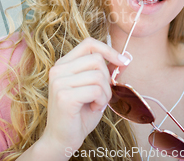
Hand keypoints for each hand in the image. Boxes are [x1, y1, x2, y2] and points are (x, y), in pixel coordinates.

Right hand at [41, 37, 131, 153]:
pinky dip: (101, 100)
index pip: (89, 44)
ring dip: (105, 92)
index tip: (123, 61)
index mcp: (63, 64)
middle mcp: (58, 69)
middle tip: (102, 95)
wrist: (62, 139)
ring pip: (98, 75)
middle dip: (107, 79)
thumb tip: (125, 59)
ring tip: (97, 103)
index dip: (108, 50)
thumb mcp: (95, 89)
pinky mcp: (64, 95)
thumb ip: (106, 73)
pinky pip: (96, 90)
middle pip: (97, 59)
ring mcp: (59, 81)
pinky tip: (94, 108)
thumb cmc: (79, 114)